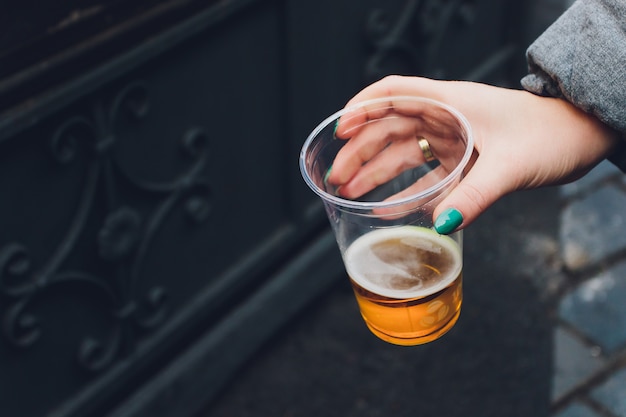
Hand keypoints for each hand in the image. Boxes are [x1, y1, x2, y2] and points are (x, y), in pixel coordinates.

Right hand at [327, 75, 619, 232]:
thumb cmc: (553, 135)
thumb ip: (475, 194)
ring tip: (350, 193)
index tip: (339, 130)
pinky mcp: (463, 158)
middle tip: (337, 177)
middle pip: (389, 128)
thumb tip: (440, 224)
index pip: (394, 93)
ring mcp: (453, 138)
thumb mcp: (511, 164)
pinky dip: (405, 190)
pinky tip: (387, 207)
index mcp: (452, 102)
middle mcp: (447, 117)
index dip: (362, 108)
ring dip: (375, 172)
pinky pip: (425, 174)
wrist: (583, 136)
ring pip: (402, 152)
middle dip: (360, 151)